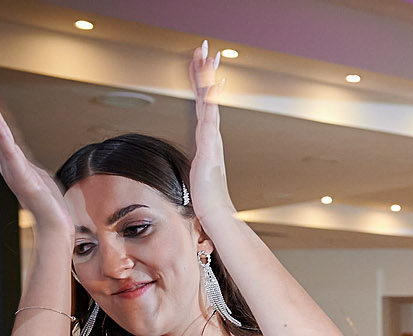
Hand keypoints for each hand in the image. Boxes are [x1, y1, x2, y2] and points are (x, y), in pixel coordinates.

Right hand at [0, 83, 71, 232]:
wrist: (54, 225)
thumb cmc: (48, 204)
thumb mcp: (36, 175)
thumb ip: (24, 162)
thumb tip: (20, 155)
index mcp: (10, 160)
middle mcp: (7, 162)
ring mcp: (12, 168)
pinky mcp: (22, 175)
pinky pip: (9, 151)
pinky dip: (1, 135)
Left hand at [187, 42, 234, 218]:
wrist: (215, 212)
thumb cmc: (207, 200)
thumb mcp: (197, 180)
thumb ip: (197, 174)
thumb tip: (197, 178)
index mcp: (207, 138)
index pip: (203, 104)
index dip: (202, 84)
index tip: (203, 65)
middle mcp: (211, 133)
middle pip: (206, 95)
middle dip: (205, 70)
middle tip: (205, 47)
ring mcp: (211, 136)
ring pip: (207, 98)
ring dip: (207, 75)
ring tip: (206, 54)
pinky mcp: (209, 141)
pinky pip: (208, 111)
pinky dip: (210, 94)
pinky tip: (210, 81)